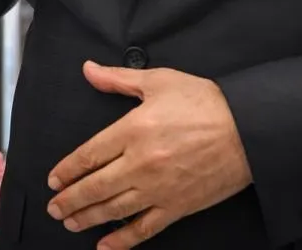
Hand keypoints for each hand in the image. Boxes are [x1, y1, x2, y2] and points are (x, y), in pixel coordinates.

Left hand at [46, 61, 252, 248]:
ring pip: (113, 209)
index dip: (67, 170)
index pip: (88, 155)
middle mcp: (139, 163)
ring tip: (71, 222)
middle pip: (95, 186)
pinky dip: (122, 240)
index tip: (54, 180)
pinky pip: (144, 228)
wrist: (248, 129)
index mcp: (132, 130)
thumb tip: (88, 69)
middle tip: (54, 208)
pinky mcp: (177, 206)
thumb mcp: (158, 81)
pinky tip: (106, 245)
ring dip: (88, 218)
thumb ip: (118, 79)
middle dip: (70, 200)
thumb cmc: (205, 102)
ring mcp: (158, 188)